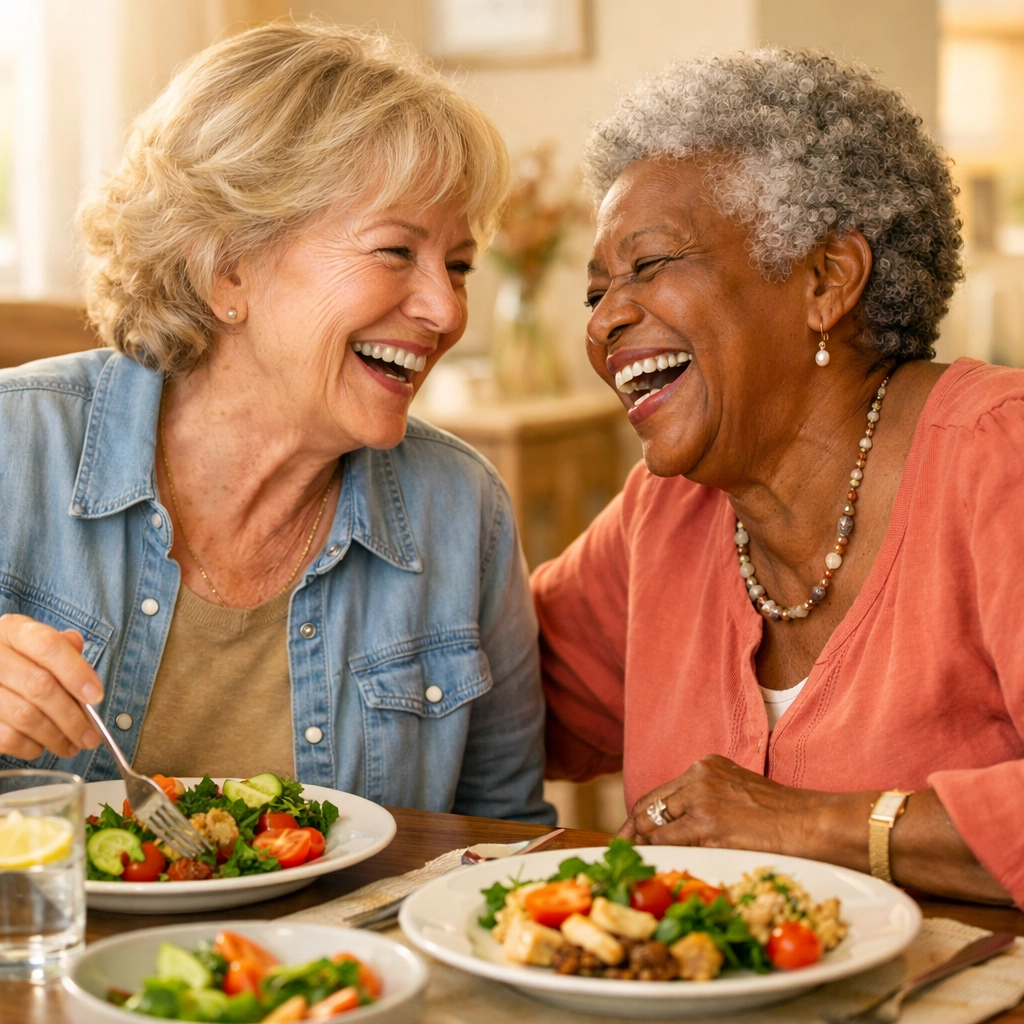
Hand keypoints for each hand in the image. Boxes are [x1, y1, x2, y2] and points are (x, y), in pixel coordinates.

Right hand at [0, 615, 104, 759]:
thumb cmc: (22, 660)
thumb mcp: (40, 644)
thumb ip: (65, 652)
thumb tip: (85, 669)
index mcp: (15, 631)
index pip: (49, 646)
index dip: (76, 672)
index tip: (97, 697)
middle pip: (40, 686)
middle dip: (72, 717)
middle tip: (91, 736)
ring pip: (25, 716)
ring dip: (55, 737)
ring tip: (72, 746)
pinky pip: (7, 738)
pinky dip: (30, 747)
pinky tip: (42, 747)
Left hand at [620, 754, 844, 860]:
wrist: (814, 824)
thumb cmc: (784, 816)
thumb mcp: (737, 793)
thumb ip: (706, 801)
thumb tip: (674, 829)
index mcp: (706, 767)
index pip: (659, 794)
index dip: (640, 818)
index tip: (629, 835)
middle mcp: (699, 777)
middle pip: (649, 807)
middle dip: (633, 834)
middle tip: (625, 855)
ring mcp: (702, 800)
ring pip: (655, 828)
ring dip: (648, 850)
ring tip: (644, 867)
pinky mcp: (709, 826)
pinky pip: (671, 845)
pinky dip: (664, 859)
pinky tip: (665, 870)